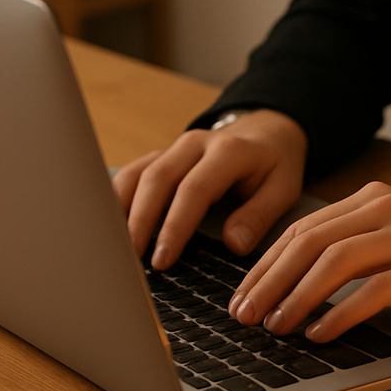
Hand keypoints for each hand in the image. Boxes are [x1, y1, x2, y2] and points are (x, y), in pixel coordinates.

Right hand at [112, 109, 306, 269]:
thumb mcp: (283, 188)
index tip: (163, 260)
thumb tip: (234, 244)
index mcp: (228, 151)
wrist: (265, 131)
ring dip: (120, 211)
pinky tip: (107, 226)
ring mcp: (173, 148)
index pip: (193, 190)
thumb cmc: (273, 164)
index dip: (174, 226)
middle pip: (156, 180)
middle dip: (140, 222)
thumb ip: (259, 215)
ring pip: (137, 174)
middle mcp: (195, 144)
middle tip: (130, 260)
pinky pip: (131, 174)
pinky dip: (115, 199)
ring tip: (112, 248)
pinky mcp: (160, 156)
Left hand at [227, 182, 390, 340]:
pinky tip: (322, 333)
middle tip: (243, 316)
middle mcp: (386, 209)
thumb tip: (302, 282)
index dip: (264, 264)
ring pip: (335, 262)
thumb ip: (360, 243)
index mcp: (373, 199)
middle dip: (267, 282)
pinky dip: (342, 313)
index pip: (301, 228)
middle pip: (307, 242)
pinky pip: (376, 289)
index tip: (241, 295)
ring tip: (274, 327)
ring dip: (296, 297)